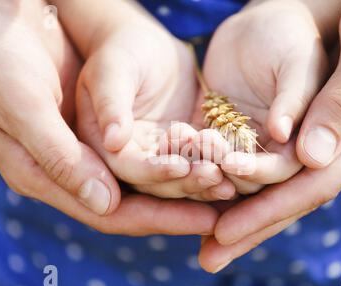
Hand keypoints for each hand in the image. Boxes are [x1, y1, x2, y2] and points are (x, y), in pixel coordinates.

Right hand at [0, 0, 218, 236]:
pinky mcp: (106, 125)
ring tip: (227, 181)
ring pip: (146, 176)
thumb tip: (103, 203)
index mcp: (47, 174)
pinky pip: (148, 146)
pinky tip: (208, 153)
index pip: (110, 212)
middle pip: (135, 199)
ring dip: (185, 181)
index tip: (202, 220)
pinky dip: (179, 152)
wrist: (0, 18)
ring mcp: (90, 147)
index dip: (157, 218)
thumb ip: (58, 155)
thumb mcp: (24, 104)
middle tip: (225, 202)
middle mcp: (72, 167)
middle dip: (180, 204)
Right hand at [58, 0, 235, 200]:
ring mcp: (157, 158)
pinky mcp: (180, 152)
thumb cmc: (123, 49)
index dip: (153, 171)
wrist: (147, 46)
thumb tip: (113, 141)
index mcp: (104, 145)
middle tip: (214, 177)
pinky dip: (215, 170)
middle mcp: (130, 159)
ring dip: (204, 184)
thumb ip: (110, 103)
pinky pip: (198, 166)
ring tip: (230, 183)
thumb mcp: (112, 69)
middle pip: (156, 184)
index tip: (180, 167)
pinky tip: (236, 173)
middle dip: (186, 183)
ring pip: (180, 180)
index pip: (127, 168)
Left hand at [198, 0, 340, 271]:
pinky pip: (265, 151)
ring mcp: (317, 131)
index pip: (315, 183)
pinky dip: (237, 173)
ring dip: (238, 207)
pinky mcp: (295, 118)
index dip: (271, 210)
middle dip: (250, 225)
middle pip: (291, 193)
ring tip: (204, 236)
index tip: (227, 233)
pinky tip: (209, 188)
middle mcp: (340, 140)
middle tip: (209, 255)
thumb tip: (312, 159)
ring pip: (275, 179)